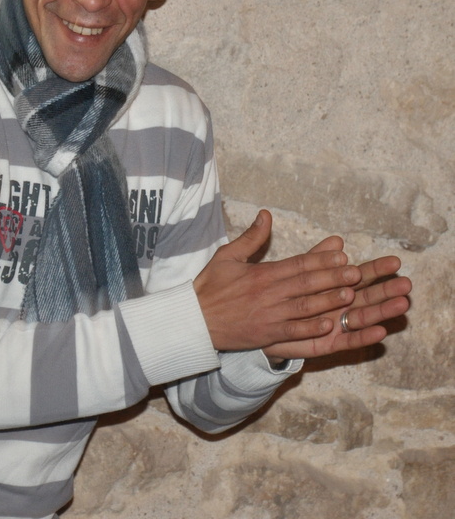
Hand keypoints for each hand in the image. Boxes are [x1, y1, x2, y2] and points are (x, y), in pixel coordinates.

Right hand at [194, 210, 360, 350]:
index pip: (297, 264)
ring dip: (328, 301)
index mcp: (261, 273)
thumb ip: (251, 237)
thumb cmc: (210, 286)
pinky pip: (294, 332)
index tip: (341, 254)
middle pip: (306, 284)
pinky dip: (311, 329)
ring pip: (304, 307)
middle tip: (356, 273)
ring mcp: (269, 316)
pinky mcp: (266, 335)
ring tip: (350, 295)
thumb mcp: (227, 255)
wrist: (194, 320)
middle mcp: (268, 294)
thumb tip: (266, 214)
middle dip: (332, 278)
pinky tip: (329, 325)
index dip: (321, 259)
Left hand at [263, 254, 411, 360]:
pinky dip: (362, 337)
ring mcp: (335, 326)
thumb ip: (314, 257)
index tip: (395, 262)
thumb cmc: (279, 295)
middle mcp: (339, 306)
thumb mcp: (294, 273)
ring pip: (361, 318)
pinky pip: (346, 341)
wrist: (259, 323)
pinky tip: (380, 331)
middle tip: (407, 283)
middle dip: (386, 290)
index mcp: (333, 286)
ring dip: (381, 312)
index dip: (376, 269)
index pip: (359, 275)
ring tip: (402, 304)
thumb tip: (336, 240)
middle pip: (367, 296)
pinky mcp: (326, 344)